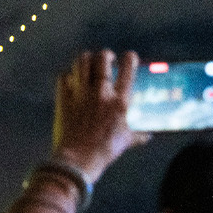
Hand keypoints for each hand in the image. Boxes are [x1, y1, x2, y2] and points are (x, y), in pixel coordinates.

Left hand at [53, 50, 150, 179]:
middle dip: (105, 54)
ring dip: (85, 59)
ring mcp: (80, 93)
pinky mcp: (63, 98)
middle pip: (101, 58)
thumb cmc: (105, 150)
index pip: (128, 69)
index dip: (129, 58)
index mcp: (119, 101)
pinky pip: (63, 77)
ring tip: (88, 63)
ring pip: (80, 62)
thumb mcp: (126, 141)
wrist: (78, 158)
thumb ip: (138, 135)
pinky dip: (67, 75)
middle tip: (106, 58)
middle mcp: (100, 92)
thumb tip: (148, 136)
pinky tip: (71, 80)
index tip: (129, 56)